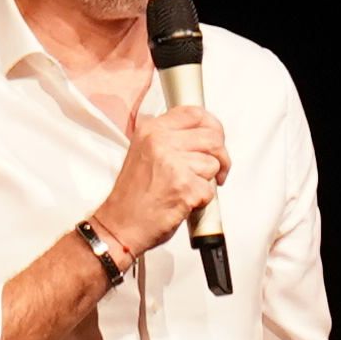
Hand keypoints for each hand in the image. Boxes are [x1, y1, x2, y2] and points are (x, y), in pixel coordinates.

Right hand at [98, 105, 228, 258]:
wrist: (119, 225)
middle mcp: (160, 142)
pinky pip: (210, 189)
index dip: (212, 126)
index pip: (195, 113)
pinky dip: (202, 200)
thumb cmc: (132, 197)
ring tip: (190, 188)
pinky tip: (184, 202)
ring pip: (213, 163)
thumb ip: (170, 138)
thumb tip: (201, 134)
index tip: (216, 138)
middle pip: (212, 137)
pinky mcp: (184, 186)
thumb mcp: (143, 153)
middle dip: (221, 156)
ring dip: (209, 180)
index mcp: (151, 130)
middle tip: (217, 169)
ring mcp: (172, 163)